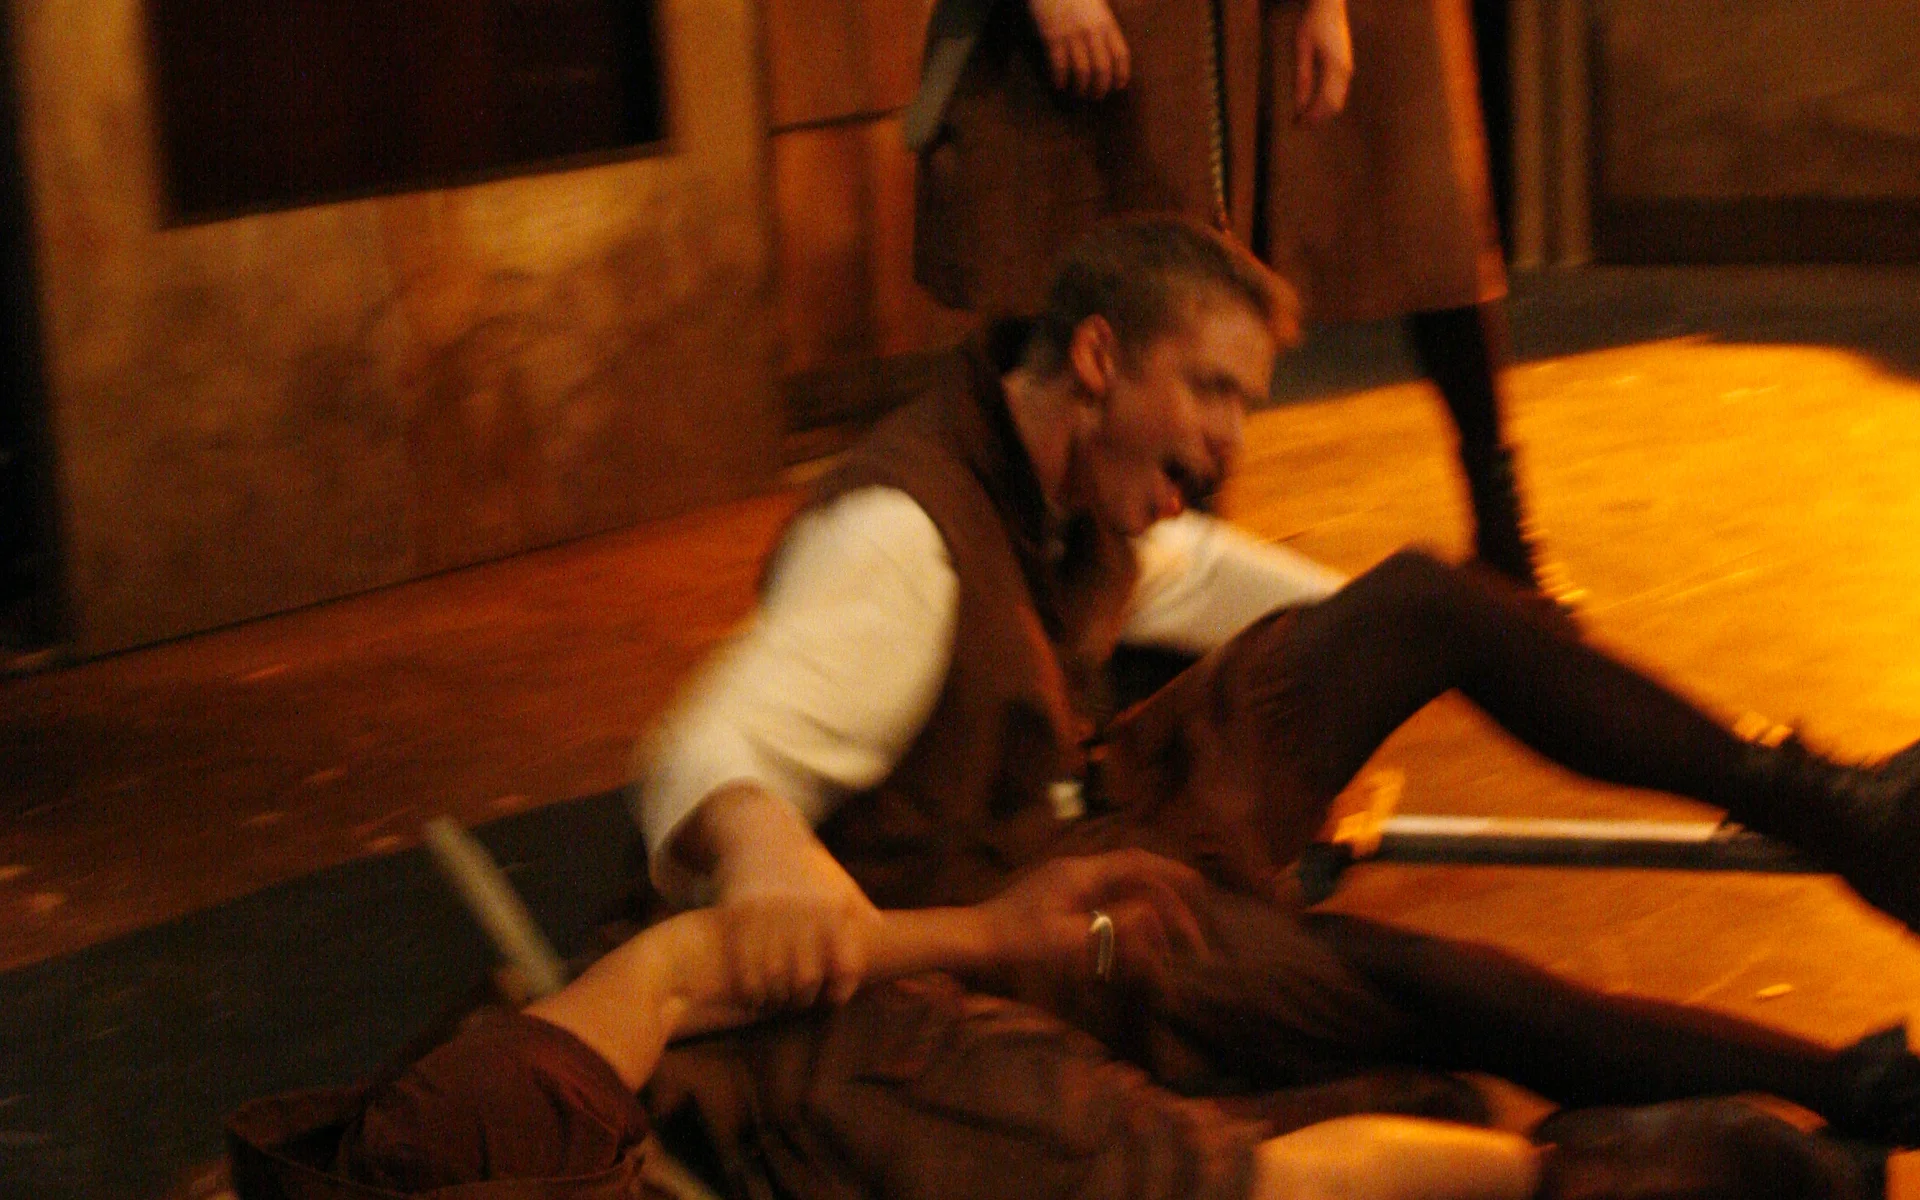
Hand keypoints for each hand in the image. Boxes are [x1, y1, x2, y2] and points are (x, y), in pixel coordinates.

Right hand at [699, 789, 882, 1011]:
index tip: (830, 1000)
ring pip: (773, 978)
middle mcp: (806, 911)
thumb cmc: (808, 870)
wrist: (761, 833)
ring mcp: (771, 913)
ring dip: (774, 998)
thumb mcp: (841, 885)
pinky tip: (752, 993)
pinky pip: (744, 966)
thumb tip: (886, 940)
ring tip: (774, 1001)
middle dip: (803, 998)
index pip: (846, 968)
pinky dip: (749, 988)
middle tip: (798, 1002)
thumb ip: (862, 916)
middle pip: (807, 979)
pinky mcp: (740, 914)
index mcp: (837, 908)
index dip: (840, 993)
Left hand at [982, 850, 1207, 992]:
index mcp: (1082, 873)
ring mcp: (1068, 886)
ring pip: (1121, 891)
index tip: (1200, 887)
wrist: (974, 939)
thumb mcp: (1067, 938)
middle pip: (1134, 876)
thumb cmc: (1016, 941)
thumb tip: (1153, 917)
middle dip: (1167, 898)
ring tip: (1170, 940)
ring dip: (1148, 911)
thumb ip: (1113, 927)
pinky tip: (1135, 943)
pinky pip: (1104, 905)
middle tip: (1192, 928)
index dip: (1172, 872)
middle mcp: (1078, 873)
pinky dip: (1126, 920)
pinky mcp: (1060, 902)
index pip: (1137, 863)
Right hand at [1028, 0, 1131, 98]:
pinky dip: (1060, 79)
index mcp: (1106, 23)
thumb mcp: (1098, 4)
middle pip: (1102, 69)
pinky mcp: (1053, 37)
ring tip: (1078, 94)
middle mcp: (1092, 32)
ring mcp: (1072, 35)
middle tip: (1096, 96)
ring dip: (1081, 88)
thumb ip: (1105, 23)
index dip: (1121, 74)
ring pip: (1082, 71)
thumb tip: (1109, 45)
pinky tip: (1059, 85)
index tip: (1118, 86)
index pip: (1120, 55)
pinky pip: (1059, 66)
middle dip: (1100, 87)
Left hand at [1294, 0, 1352, 123]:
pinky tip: (1313, 103)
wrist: (1329, 6)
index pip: (1325, 103)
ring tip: (1303, 117)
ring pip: (1338, 101)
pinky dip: (1326, 102)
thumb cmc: (1313, 23)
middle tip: (1298, 125)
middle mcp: (1346, 71)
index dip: (1312, 117)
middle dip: (1317, 118)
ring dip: (1321, 112)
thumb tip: (1300, 105)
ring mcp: (1348, 69)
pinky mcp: (1345, 67)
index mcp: (1335, 68)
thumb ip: (1302, 78)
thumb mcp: (1301, 49)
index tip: (1297, 125)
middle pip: (1334, 106)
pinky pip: (1338, 92)